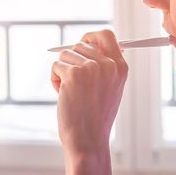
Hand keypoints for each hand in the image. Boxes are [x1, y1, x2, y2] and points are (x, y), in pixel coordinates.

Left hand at [50, 30, 127, 157]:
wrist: (88, 139)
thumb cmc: (96, 118)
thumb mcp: (110, 89)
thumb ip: (104, 66)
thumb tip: (87, 44)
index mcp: (120, 67)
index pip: (106, 35)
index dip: (91, 37)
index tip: (82, 44)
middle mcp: (108, 64)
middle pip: (80, 44)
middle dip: (72, 61)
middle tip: (75, 83)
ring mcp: (91, 68)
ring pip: (65, 55)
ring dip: (63, 72)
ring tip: (71, 93)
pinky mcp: (73, 74)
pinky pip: (56, 66)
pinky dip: (55, 80)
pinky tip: (63, 96)